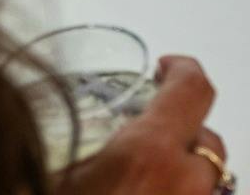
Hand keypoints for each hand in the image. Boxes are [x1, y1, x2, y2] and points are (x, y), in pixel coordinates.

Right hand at [63, 57, 230, 193]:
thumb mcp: (57, 178)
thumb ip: (66, 138)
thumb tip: (43, 123)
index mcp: (148, 155)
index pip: (192, 88)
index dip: (182, 68)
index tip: (167, 68)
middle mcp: (184, 184)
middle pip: (207, 138)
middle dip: (181, 134)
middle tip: (144, 140)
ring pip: (206, 175)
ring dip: (182, 169)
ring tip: (142, 178)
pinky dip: (180, 192)